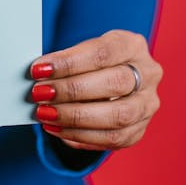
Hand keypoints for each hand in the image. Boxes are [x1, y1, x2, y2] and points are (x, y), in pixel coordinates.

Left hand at [29, 30, 161, 151]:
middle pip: (114, 83)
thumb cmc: (91, 64)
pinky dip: (80, 136)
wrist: (109, 81)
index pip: (102, 52)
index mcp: (132, 45)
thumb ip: (65, 62)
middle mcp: (148, 74)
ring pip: (117, 116)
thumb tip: (38, 74)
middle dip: (72, 90)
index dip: (69, 62)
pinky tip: (57, 129)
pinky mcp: (138, 130)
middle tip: (41, 94)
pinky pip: (112, 139)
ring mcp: (147, 104)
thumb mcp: (82, 52)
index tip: (40, 69)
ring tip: (46, 114)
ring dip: (75, 117)